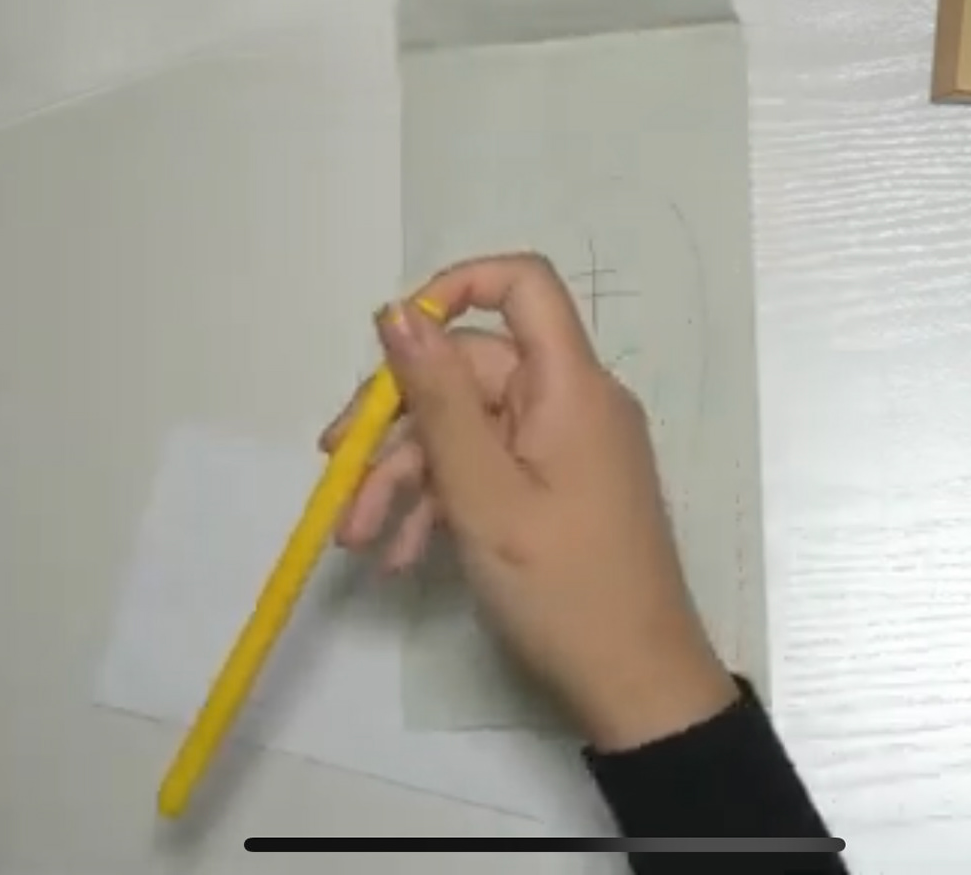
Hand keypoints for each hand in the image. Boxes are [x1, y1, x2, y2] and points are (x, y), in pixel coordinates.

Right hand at [323, 254, 736, 751]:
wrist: (634, 684)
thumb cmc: (562, 586)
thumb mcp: (482, 492)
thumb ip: (436, 397)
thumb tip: (396, 309)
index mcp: (569, 385)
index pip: (522, 285)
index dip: (454, 290)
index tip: (391, 341)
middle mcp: (571, 402)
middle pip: (469, 372)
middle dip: (397, 425)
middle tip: (336, 476)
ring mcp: (565, 448)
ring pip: (467, 431)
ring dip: (406, 478)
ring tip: (358, 539)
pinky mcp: (557, 491)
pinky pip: (488, 472)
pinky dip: (442, 504)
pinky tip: (400, 555)